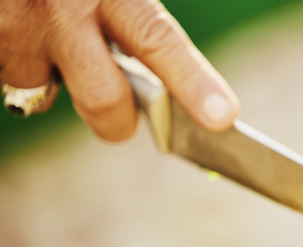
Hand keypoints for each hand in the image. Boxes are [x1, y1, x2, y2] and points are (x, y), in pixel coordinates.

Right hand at [0, 0, 238, 140]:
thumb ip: (136, 12)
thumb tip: (160, 62)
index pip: (158, 39)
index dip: (193, 82)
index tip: (223, 117)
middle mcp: (63, 9)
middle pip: (104, 100)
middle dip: (117, 122)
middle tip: (124, 118)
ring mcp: (18, 27)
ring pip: (45, 92)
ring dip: (57, 79)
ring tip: (56, 39)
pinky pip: (10, 72)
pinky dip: (23, 61)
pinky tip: (25, 26)